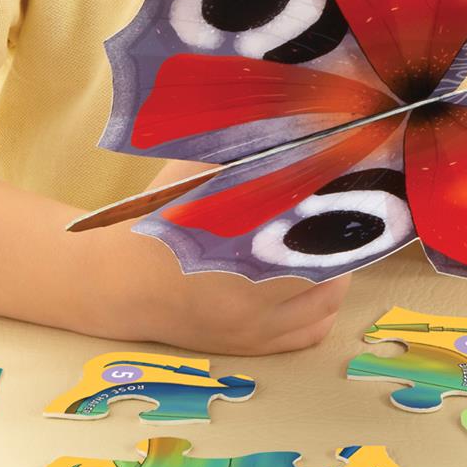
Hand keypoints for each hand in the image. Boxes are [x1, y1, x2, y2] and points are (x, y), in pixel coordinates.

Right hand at [77, 158, 348, 356]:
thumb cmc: (159, 220)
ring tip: (334, 240)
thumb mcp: (197, 172)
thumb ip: (245, 148)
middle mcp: (253, 306)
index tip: (350, 183)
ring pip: (327, 306)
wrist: (116, 282)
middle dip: (345, 241)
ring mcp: (254, 331)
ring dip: (339, 273)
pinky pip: (309, 333)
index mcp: (241, 260)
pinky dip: (323, 307)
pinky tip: (321, 276)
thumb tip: (297, 119)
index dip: (341, 209)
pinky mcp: (249, 347)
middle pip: (332, 273)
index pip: (319, 236)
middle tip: (345, 209)